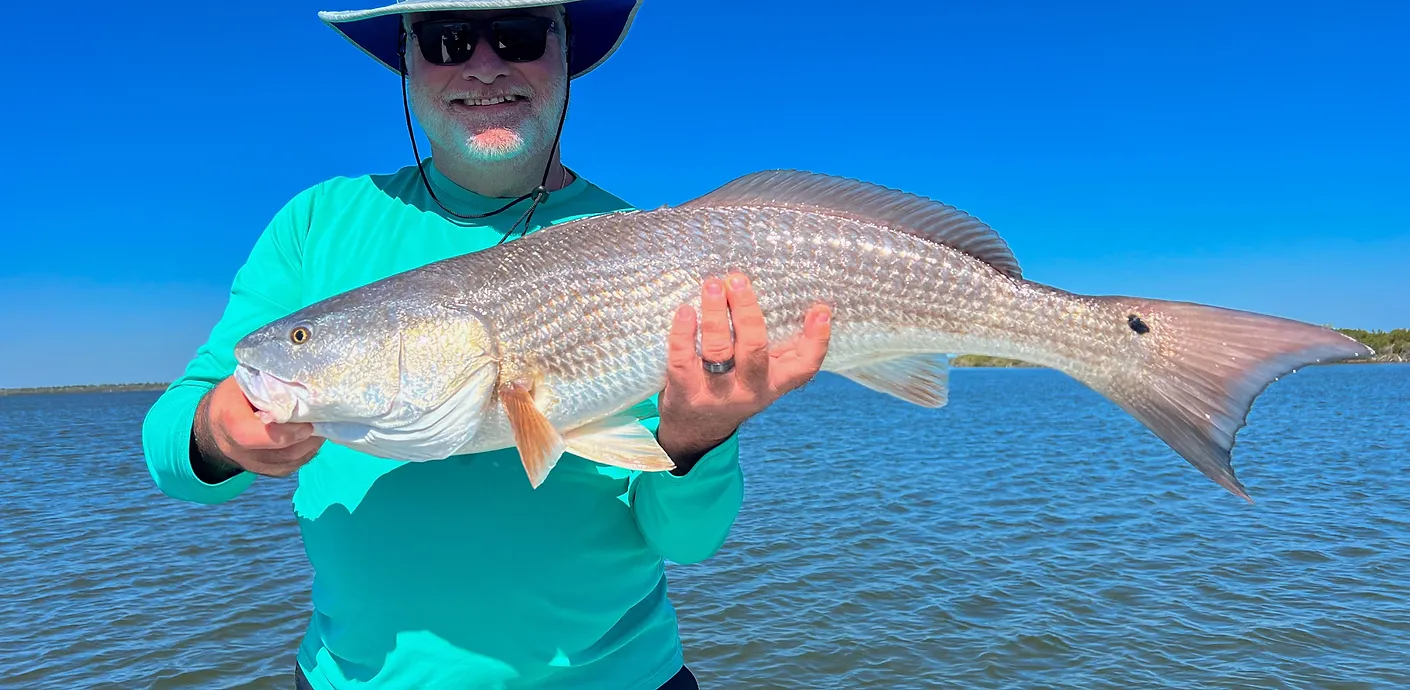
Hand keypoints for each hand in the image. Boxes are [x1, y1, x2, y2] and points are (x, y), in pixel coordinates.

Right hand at [192, 376, 324, 479]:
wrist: (215, 426)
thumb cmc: (234, 397)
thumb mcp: (244, 381)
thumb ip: (268, 383)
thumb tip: (302, 376)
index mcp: (230, 421)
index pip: (251, 435)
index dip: (283, 433)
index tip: (307, 423)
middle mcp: (237, 449)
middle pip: (280, 452)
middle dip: (306, 437)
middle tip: (322, 419)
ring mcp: (251, 464)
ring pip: (289, 461)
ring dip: (311, 444)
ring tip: (321, 425)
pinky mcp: (265, 471)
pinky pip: (291, 466)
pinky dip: (307, 452)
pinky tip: (312, 437)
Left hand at [657, 272, 831, 472]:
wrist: (696, 430)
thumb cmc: (733, 388)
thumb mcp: (763, 376)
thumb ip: (782, 348)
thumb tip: (813, 308)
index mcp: (773, 383)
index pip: (803, 367)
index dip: (817, 341)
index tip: (821, 310)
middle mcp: (748, 390)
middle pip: (754, 350)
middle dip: (746, 312)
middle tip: (738, 280)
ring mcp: (716, 393)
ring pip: (718, 351)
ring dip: (715, 315)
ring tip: (713, 285)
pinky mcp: (685, 392)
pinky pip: (682, 361)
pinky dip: (683, 334)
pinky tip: (686, 311)